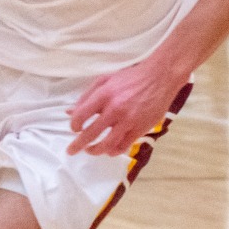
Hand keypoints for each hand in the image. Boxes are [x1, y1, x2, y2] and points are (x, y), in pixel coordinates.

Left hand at [66, 56, 187, 155]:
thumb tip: (69, 112)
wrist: (159, 78)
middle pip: (91, 133)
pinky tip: (109, 150)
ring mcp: (128, 120)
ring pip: (107, 144)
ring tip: (90, 150)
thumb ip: (86, 97)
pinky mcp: (140, 128)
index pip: (81, 115)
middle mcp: (115, 108)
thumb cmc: (130, 78)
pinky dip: (114, 150)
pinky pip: (123, 145)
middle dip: (78, 145)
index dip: (74, 125)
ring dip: (95, 150)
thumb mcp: (105, 81)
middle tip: (71, 150)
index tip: (74, 128)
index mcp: (104, 94)